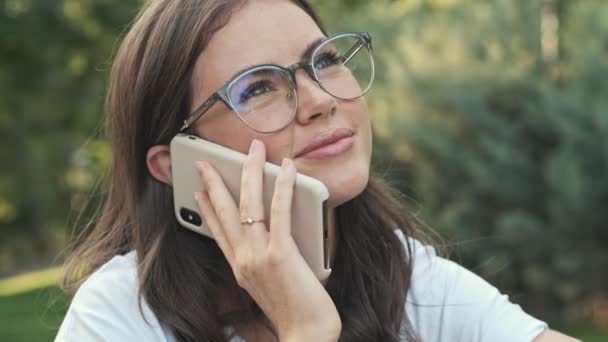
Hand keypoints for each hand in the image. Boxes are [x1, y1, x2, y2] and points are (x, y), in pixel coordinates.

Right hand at [194, 139, 340, 340]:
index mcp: (240, 268)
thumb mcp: (269, 285)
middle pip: (224, 212)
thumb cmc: (296, 312)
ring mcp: (259, 255)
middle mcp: (243, 259)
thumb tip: (273, 235)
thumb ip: (265, 261)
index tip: (200, 192)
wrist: (306, 335)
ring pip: (248, 204)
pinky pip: (279, 211)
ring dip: (249, 172)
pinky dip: (282, 186)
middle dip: (214, 182)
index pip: (218, 231)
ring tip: (252, 149)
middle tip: (206, 161)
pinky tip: (286, 167)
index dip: (208, 208)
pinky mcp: (280, 253)